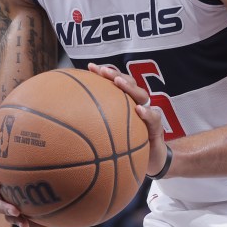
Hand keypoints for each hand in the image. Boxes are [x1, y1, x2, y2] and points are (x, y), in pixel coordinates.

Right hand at [0, 103, 51, 226]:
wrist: (19, 168)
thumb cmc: (8, 151)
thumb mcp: (2, 137)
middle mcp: (2, 192)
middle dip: (4, 208)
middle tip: (14, 209)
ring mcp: (12, 203)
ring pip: (11, 216)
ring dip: (19, 221)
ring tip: (28, 223)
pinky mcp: (25, 211)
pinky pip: (29, 220)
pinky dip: (36, 226)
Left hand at [87, 63, 168, 177]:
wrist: (149, 159)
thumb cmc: (126, 143)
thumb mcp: (108, 133)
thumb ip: (95, 123)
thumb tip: (69, 120)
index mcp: (124, 101)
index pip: (115, 82)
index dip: (104, 73)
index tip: (90, 67)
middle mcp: (136, 103)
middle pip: (128, 82)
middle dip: (115, 74)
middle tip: (103, 71)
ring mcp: (147, 113)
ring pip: (141, 94)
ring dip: (129, 87)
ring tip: (118, 82)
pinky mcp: (156, 126)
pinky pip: (154, 117)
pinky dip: (148, 112)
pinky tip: (139, 110)